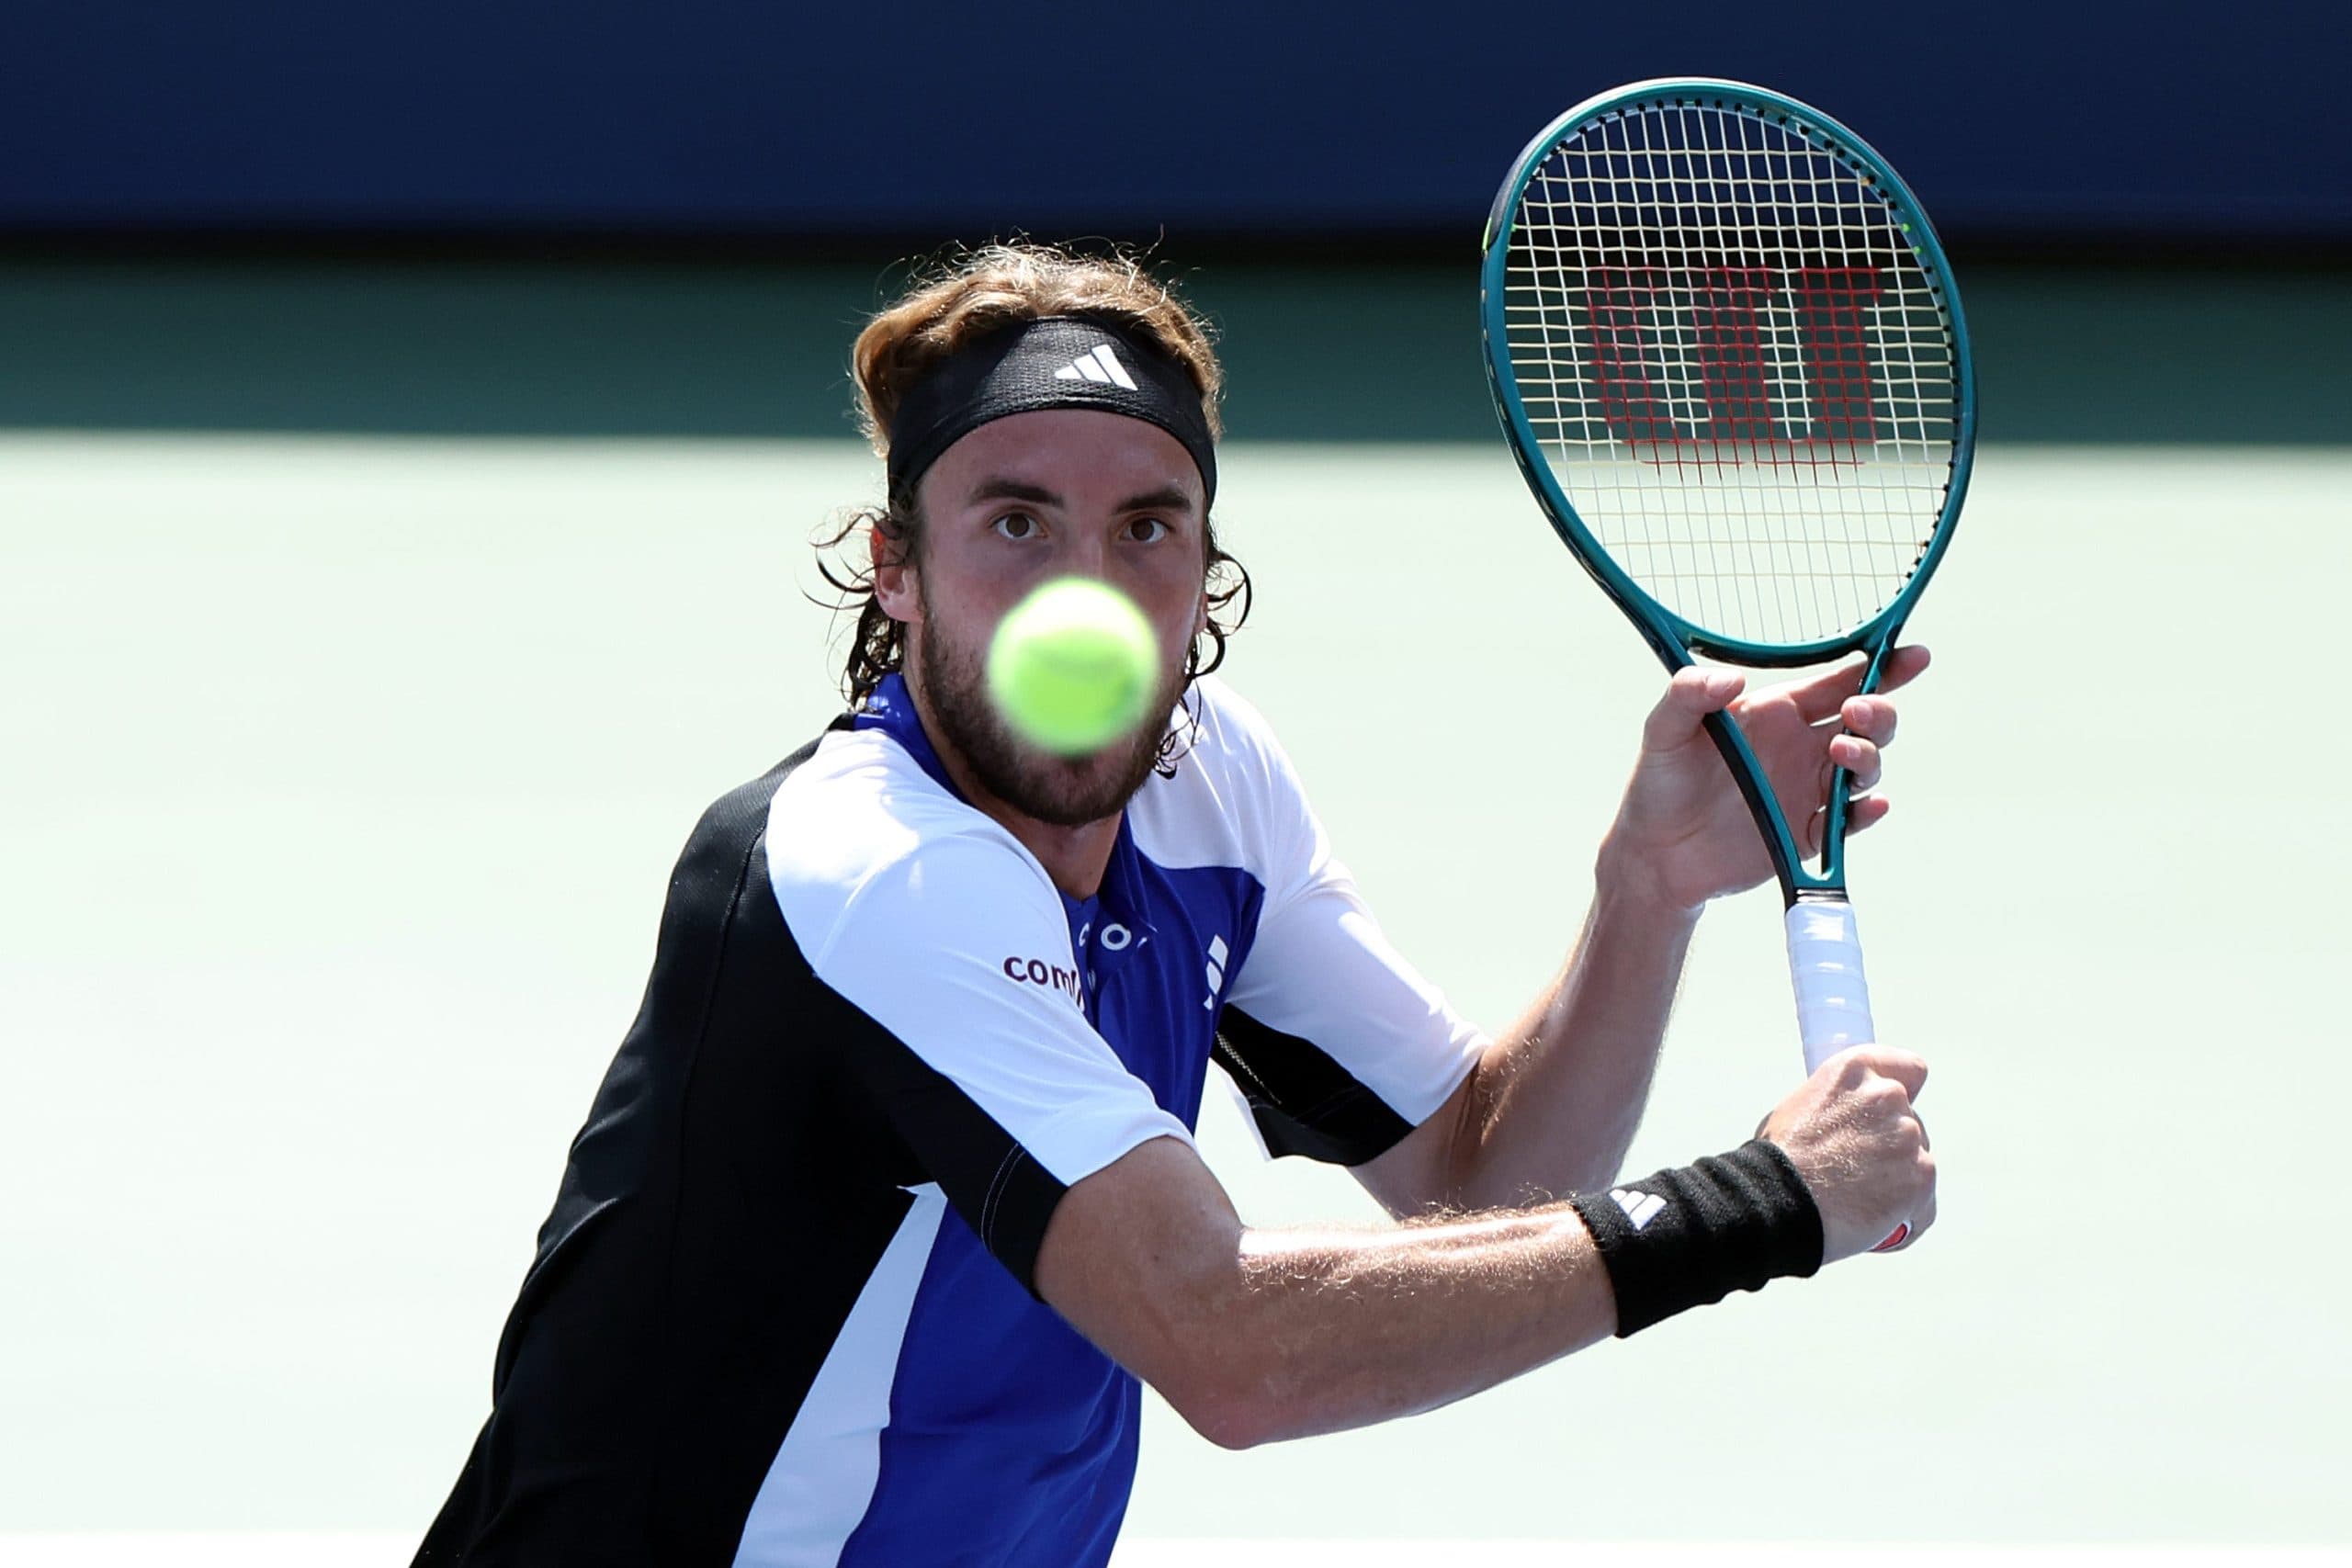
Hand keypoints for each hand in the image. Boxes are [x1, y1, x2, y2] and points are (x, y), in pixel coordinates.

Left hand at [1599, 647, 1930, 911]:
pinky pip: (1850, 822)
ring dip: (1867, 757)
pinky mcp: (1809, 835)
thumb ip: (1688, 695)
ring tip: (1843, 750)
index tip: (1912, 655)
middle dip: (1877, 712)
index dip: (1880, 667)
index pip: (1838, 682)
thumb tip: (1730, 677)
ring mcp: (1808, 792)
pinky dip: (1867, 813)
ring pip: (1864, 768)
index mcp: (1776, 714)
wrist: (1655, 854)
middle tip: (1856, 713)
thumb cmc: (1659, 783)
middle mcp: (1801, 748)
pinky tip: (1870, 804)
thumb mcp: (1664, 731)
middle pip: (1865, 722)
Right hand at [1760, 1047, 1935, 1262]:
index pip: (1909, 1069)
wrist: (1775, 1203)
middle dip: (1891, 1147)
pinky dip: (1906, 1216)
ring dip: (1898, 1182)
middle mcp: (1886, 1096)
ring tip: (1860, 1203)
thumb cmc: (1776, 1161)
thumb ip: (1839, 1106)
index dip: (1904, 1091)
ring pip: (1917, 1163)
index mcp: (1854, 1071)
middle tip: (1857, 1173)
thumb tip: (1849, 1123)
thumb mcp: (1799, 1108)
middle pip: (1910, 1122)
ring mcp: (1907, 1137)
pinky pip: (1923, 1204)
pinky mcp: (1920, 1178)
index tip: (1892, 1111)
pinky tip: (1878, 1225)